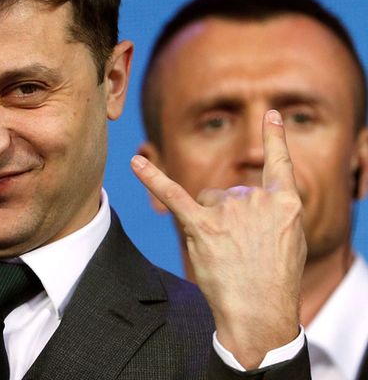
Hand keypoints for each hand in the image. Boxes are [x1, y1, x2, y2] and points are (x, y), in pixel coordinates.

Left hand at [131, 110, 305, 368]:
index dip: (275, 138)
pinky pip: (173, 195)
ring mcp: (228, 212)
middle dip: (229, 218)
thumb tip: (247, 199)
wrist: (260, 311)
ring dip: (210, 222)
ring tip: (225, 253)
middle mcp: (256, 200)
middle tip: (241, 251)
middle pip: (230, 193)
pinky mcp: (201, 225)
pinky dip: (151, 178)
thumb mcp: (290, 240)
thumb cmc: (276, 280)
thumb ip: (271, 212)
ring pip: (208, 200)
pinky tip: (136, 163)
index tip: (271, 115)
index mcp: (284, 203)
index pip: (280, 165)